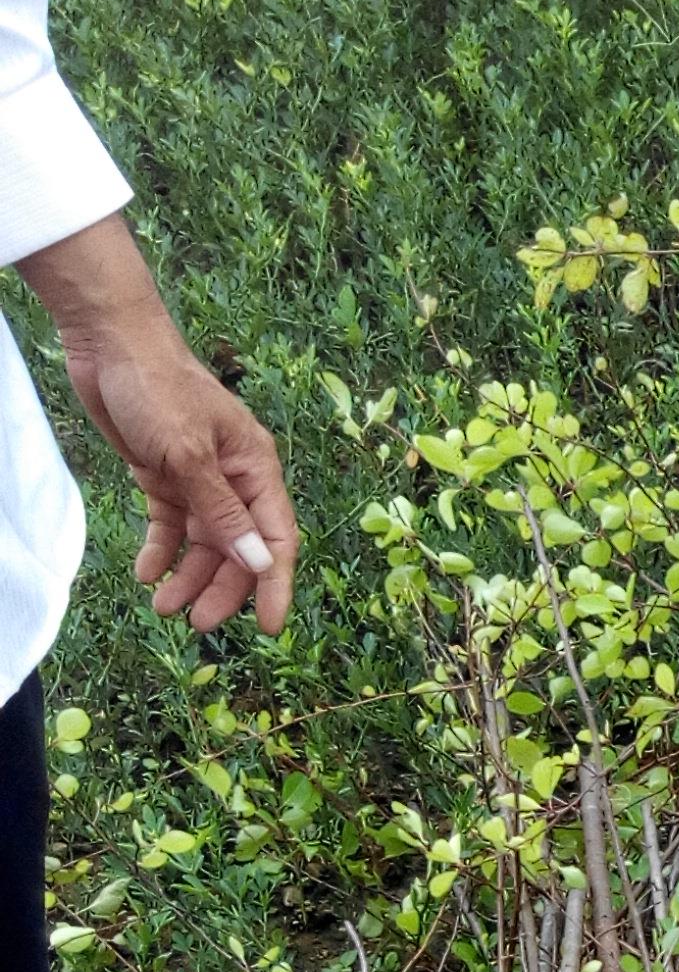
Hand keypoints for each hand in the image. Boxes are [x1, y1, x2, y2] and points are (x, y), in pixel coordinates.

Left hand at [17, 214, 295, 635]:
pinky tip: (145, 572)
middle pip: (238, 549)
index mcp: (255, 469)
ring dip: (186, 577)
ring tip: (162, 607)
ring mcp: (198, 479)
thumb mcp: (190, 456)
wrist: (108, 344)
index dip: (274, 584)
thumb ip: (224, 513)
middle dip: (220, 588)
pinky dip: (159, 551)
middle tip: (198, 624)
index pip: (276, 538)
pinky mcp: (163, 476)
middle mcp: (233, 479)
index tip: (268, 627)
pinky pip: (168, 526)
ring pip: (201, 544)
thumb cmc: (159, 389)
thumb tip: (260, 564)